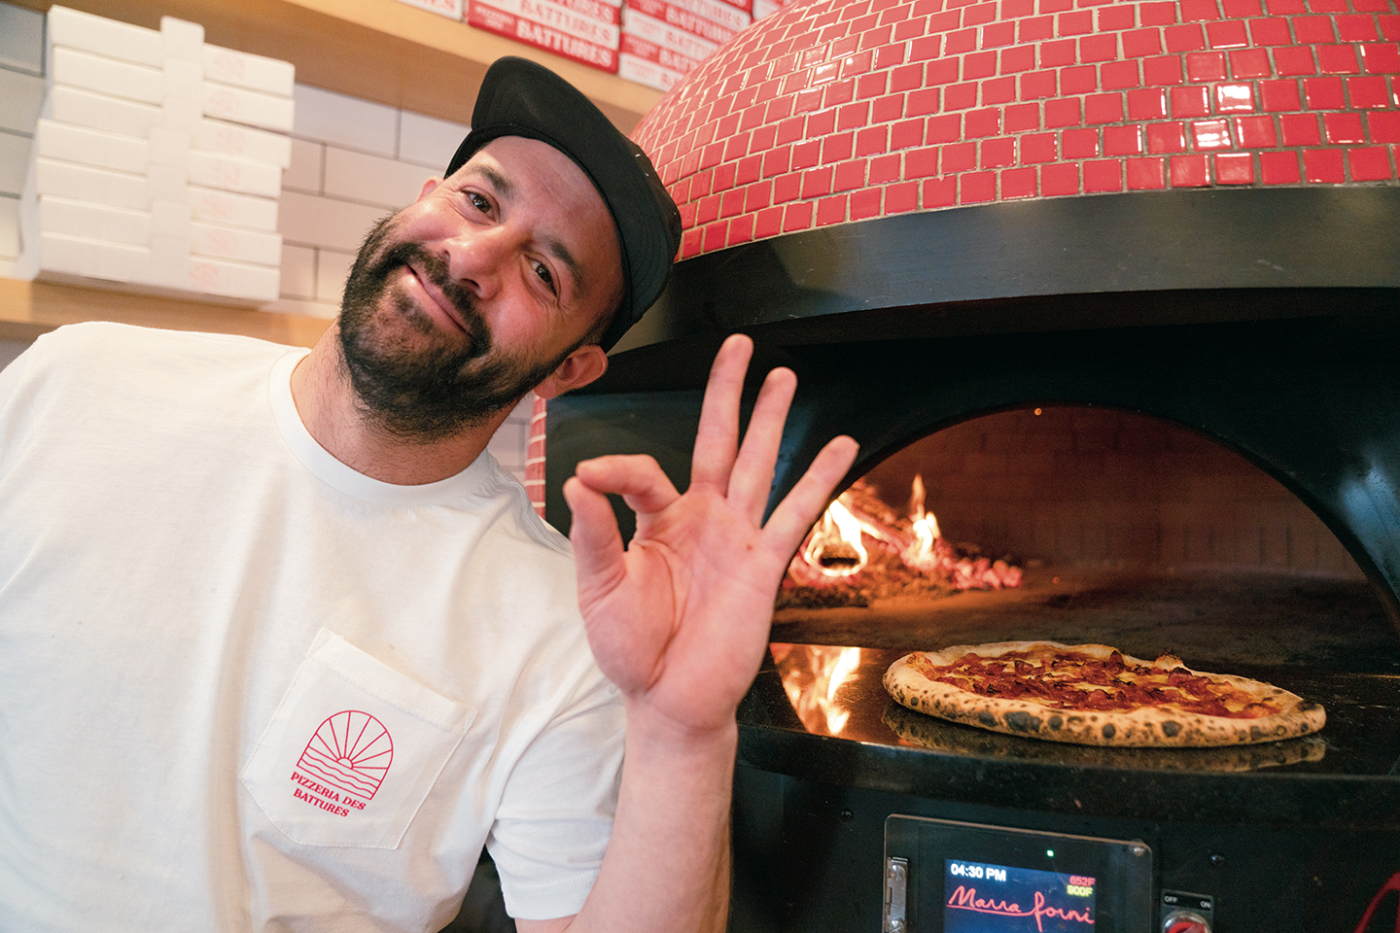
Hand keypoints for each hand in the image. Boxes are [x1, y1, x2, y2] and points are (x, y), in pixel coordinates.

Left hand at [563, 334, 858, 734]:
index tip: (589, 477)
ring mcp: (736, 537)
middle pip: (717, 440)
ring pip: (758, 464)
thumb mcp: (598, 589)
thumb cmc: (631, 647)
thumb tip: (576, 479)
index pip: (643, 472)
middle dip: (728, 392)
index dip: (615, 468)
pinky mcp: (763, 564)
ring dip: (772, 419)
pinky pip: (795, 514)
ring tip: (786, 376)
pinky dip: (819, 478)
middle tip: (740, 344)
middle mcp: (701, 518)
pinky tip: (842, 445)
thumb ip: (592, 535)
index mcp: (657, 520)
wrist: (668, 700)